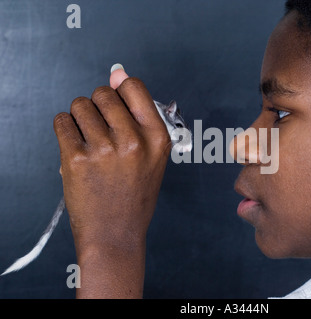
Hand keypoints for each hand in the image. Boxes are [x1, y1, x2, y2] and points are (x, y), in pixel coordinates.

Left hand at [53, 66, 170, 297]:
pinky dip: (65, 130)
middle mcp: (134, 140)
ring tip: (88, 140)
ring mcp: (105, 150)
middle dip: (97, 106)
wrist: (115, 234)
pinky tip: (75, 147)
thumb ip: (138, 114)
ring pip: (79, 105)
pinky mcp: (76, 159)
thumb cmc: (134, 196)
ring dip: (79, 118)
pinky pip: (61, 122)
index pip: (134, 87)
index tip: (115, 99)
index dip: (120, 90)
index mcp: (157, 137)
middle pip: (103, 93)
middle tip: (101, 129)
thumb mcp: (152, 156)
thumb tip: (117, 73)